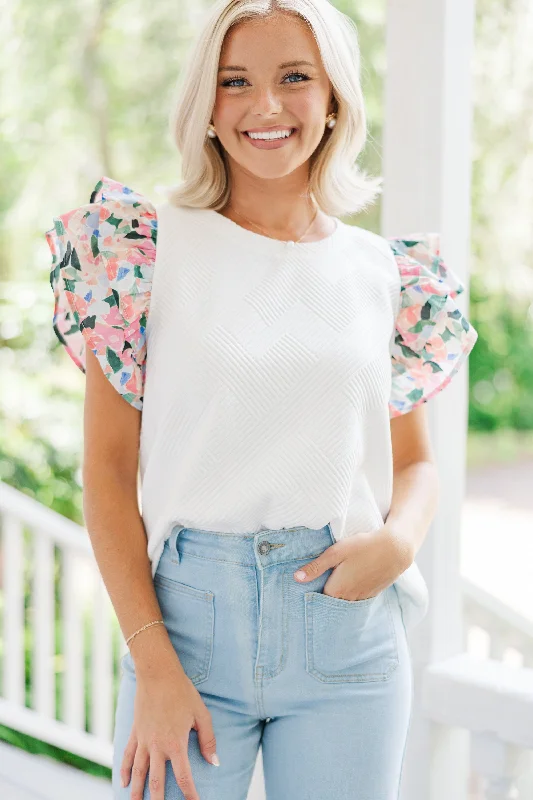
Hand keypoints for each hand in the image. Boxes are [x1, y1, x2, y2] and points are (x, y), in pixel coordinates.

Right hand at [120, 649, 218, 799]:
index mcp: (176, 744)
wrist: (158, 673)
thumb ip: (208, 740)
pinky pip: (127, 755)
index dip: (189, 794)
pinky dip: (123, 770)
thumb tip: (214, 762)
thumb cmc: (183, 692)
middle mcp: (157, 746)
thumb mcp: (201, 714)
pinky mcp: (135, 732)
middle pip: (156, 782)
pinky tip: (122, 782)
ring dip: (136, 792)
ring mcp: (143, 740)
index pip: (183, 777)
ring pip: (138, 772)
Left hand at [293, 526, 413, 600]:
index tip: (308, 584)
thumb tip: (297, 578)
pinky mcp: (373, 594)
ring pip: (345, 600)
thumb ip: (316, 567)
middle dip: (326, 594)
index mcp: (337, 590)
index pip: (318, 598)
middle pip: (332, 601)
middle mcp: (349, 598)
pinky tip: (353, 579)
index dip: (313, 590)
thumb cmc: (363, 547)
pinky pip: (357, 597)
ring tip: (338, 578)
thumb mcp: (336, 552)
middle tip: (321, 579)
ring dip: (340, 593)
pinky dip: (352, 591)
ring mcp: (362, 597)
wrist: (395, 549)